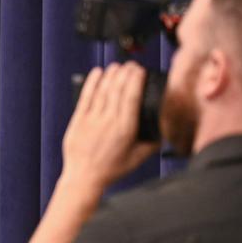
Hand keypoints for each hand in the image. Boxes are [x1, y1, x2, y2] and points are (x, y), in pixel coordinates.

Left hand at [61, 62, 158, 189]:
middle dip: (125, 73)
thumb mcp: (138, 158)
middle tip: (132, 64)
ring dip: (110, 75)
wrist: (84, 178)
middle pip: (117, 90)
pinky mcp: (78, 121)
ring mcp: (91, 120)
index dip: (136, 80)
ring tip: (117, 66)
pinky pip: (85, 97)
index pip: (131, 97)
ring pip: (102, 91)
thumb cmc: (111, 170)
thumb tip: (164, 128)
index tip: (140, 70)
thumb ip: (153, 143)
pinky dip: (91, 83)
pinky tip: (97, 72)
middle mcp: (108, 121)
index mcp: (125, 129)